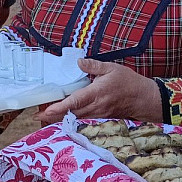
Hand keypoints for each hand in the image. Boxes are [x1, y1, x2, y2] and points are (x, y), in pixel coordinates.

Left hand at [37, 58, 161, 124]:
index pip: (74, 102)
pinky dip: (71, 118)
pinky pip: (83, 119)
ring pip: (75, 118)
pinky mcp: (101, 117)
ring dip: (60, 118)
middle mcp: (96, 107)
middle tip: (37, 114)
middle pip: (70, 114)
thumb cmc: (130, 83)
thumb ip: (94, 66)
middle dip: (53, 115)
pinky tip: (63, 115)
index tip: (45, 111)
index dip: (59, 108)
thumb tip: (79, 63)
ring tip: (45, 115)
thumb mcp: (112, 68)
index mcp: (97, 93)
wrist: (144, 99)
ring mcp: (98, 114)